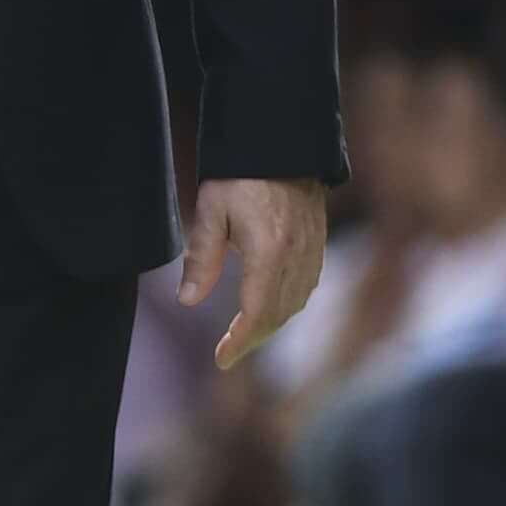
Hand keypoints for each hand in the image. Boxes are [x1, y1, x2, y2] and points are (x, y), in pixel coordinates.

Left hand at [181, 175, 332, 371]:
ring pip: (295, 302)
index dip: (241, 341)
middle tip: (227, 354)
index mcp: (270, 252)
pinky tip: (269, 308)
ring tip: (244, 337)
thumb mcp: (210, 212)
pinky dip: (287, 305)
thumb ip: (201, 258)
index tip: (222, 360)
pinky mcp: (317, 243)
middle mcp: (298, 256)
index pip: (257, 312)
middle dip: (253, 339)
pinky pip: (306, 286)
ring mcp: (312, 250)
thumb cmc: (239, 175)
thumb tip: (189, 302)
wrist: (281, 144)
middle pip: (279, 314)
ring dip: (271, 324)